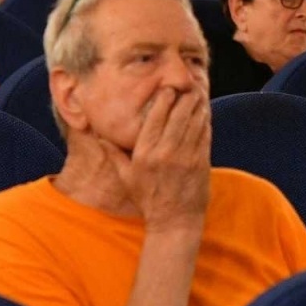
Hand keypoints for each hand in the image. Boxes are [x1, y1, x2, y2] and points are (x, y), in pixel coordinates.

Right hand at [106, 85, 210, 232]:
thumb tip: (100, 137)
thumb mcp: (126, 177)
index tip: (167, 89)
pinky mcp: (201, 163)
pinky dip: (206, 121)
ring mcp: (185, 157)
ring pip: (193, 122)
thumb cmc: (148, 199)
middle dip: (183, 97)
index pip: (155, 118)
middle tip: (186, 84)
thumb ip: (114, 155)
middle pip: (177, 115)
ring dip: (197, 105)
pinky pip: (205, 135)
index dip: (164, 100)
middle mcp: (164, 153)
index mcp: (144, 154)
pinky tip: (205, 112)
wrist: (174, 221)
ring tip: (197, 92)